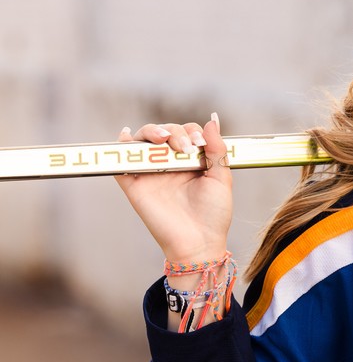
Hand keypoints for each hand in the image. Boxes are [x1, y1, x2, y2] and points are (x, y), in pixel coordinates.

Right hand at [115, 113, 232, 263]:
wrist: (199, 242)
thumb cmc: (213, 213)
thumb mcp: (221, 177)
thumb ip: (217, 149)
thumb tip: (212, 119)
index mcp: (191, 160)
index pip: (186, 132)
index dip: (191, 131)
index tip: (199, 143)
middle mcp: (170, 164)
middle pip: (165, 132)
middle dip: (176, 132)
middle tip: (186, 148)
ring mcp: (151, 173)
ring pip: (143, 141)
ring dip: (151, 131)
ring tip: (162, 138)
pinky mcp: (135, 186)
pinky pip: (121, 163)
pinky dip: (121, 148)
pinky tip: (126, 136)